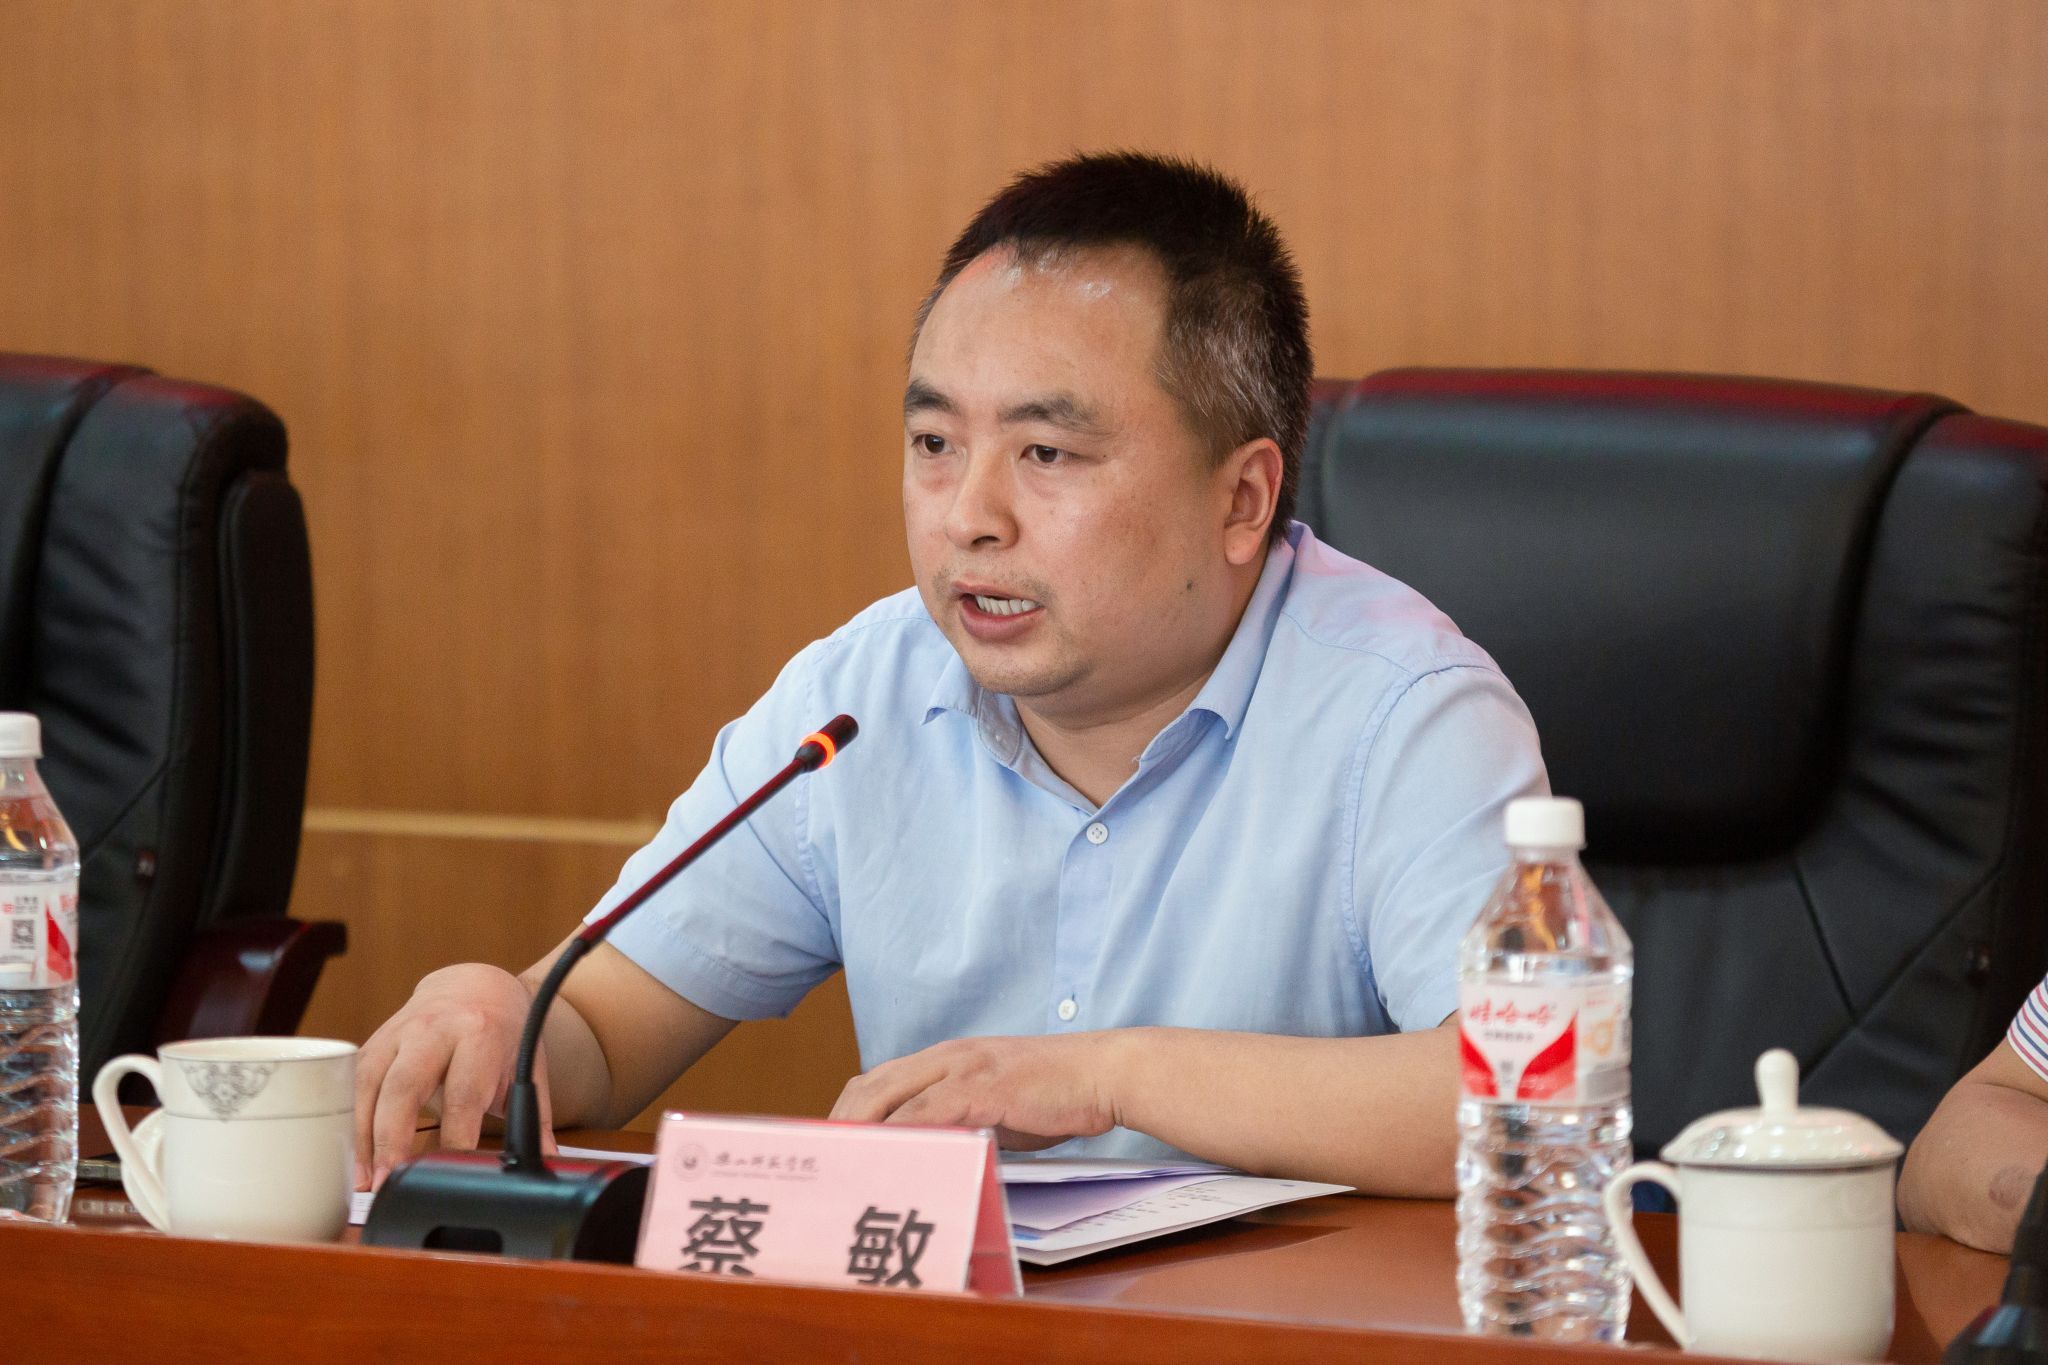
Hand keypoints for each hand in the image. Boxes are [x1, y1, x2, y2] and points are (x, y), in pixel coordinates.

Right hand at [352, 963, 556, 1189]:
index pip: (463, 1094)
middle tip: (388, 1180)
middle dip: (392, 1137)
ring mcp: (398, 1033)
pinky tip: (351, 1154)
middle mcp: (434, 1030)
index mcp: (479, 1035)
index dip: (455, 1137)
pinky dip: (350, 1121)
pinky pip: (354, 1082)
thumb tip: (547, 1159)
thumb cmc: (502, 1031)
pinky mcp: (375, 1041)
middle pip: (405, 1087)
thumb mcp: (525, 1065)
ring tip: (365, 1179)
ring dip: (362, 1135)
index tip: (448, 1172)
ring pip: (369, 1085)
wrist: (476, 984)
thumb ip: (533, 1115)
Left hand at [828, 1032, 1126, 1148]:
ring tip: (838, 1167)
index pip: (878, 1080)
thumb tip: (935, 1159)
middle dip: (837, 1123)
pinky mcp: (981, 1087)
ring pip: (889, 1095)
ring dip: (858, 1132)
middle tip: (821, 1162)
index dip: (846, 1111)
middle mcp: (946, 1057)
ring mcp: (962, 1069)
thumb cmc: (1056, 1095)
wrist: (1102, 1073)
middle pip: (869, 1085)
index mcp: (947, 1059)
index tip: (828, 1144)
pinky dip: (899, 1135)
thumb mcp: (998, 1106)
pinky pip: (927, 1112)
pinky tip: (885, 1159)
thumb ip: (963, 1123)